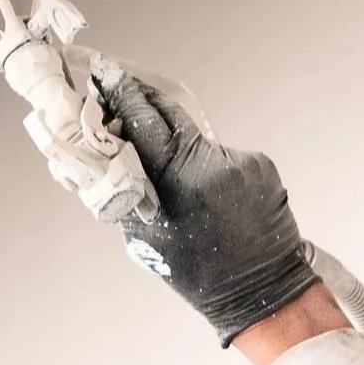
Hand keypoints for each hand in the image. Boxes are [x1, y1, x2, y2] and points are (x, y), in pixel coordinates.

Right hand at [94, 68, 315, 343]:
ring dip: (178, 150)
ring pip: (196, 142)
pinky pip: (222, 159)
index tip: (103, 72)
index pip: (143, 120)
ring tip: (175, 181)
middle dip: (144, 103)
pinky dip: (209, 171)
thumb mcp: (145, 240)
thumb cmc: (199, 274)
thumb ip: (126, 193)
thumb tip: (99, 157)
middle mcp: (211, 163)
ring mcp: (240, 161)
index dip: (120, 93)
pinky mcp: (260, 165)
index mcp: (179, 180)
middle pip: (170, 114)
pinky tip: (211, 199)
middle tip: (120, 89)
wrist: (264, 292)